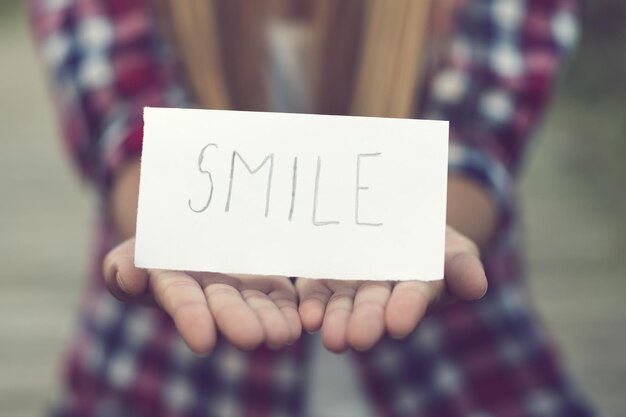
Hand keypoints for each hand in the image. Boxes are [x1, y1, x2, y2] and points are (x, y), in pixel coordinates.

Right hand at [103, 238, 300, 354]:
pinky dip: (288, 312)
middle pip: (224, 307)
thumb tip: (131, 278)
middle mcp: (209, 294)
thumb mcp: (133, 248)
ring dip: (269, 322)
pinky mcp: (268, 283)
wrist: (196, 225)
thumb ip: (124, 264)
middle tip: (252, 338)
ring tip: (282, 335)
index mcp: (175, 285)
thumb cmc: (158, 239)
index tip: (203, 339)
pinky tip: (297, 324)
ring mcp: (241, 289)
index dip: (191, 318)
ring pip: (256, 306)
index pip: (182, 301)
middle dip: (237, 322)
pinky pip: (280, 298)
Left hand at [296, 226, 487, 352]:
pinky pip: (315, 295)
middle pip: (373, 309)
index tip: (399, 324)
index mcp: (415, 290)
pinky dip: (312, 307)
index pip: (412, 300)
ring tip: (332, 338)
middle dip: (367, 322)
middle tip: (359, 339)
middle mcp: (381, 296)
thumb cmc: (429, 238)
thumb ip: (463, 267)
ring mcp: (350, 289)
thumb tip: (476, 287)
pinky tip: (308, 318)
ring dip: (336, 322)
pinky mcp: (321, 279)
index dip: (406, 309)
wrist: (392, 218)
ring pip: (341, 307)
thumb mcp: (453, 247)